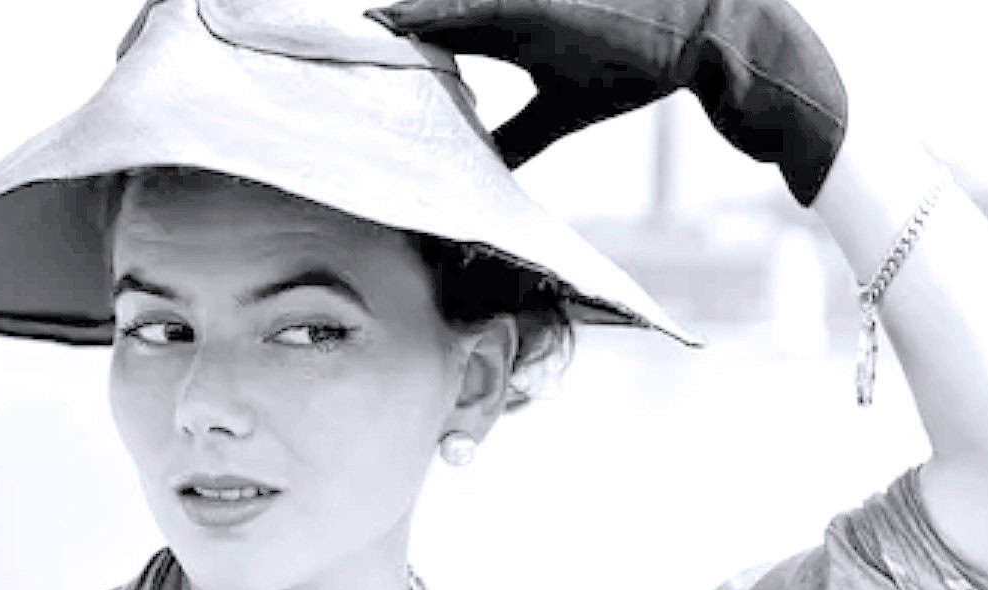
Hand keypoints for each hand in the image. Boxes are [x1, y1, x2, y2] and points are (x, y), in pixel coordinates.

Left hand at [365, 0, 847, 204]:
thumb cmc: (634, 59)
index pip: (423, 32)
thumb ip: (519, 134)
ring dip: (384, 20)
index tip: (324, 61)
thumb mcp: (562, 106)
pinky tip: (381, 20)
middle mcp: (496, 9)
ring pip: (429, 7)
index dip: (378, 45)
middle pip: (414, 16)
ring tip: (317, 29)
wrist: (701, 29)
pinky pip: (461, 5)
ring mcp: (509, 2)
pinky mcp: (527, 3)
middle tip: (285, 37)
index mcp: (500, 27)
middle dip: (364, 30)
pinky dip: (421, 14)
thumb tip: (487, 173)